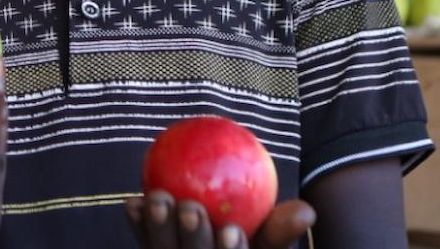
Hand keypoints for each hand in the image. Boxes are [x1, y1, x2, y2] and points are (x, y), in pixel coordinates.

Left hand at [124, 191, 316, 248]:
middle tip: (192, 206)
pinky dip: (138, 224)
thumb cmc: (248, 238)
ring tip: (159, 197)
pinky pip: (143, 243)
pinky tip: (133, 202)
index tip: (231, 231)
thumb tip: (306, 211)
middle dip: (193, 240)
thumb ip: (281, 228)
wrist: (204, 233)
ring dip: (158, 227)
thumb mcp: (266, 240)